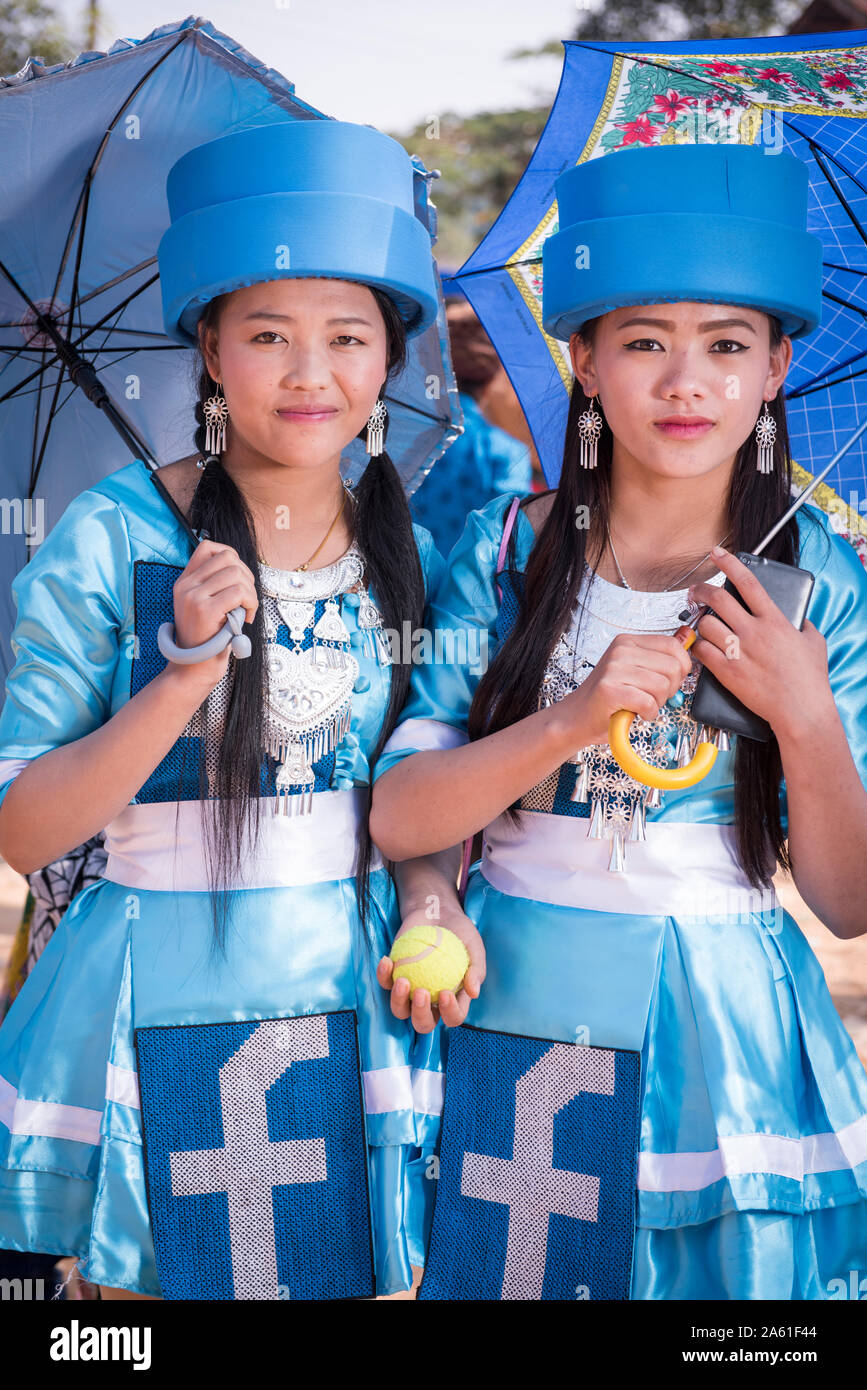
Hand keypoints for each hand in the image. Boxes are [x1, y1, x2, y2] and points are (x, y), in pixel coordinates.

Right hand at [171, 539, 258, 681]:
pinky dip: (250, 603)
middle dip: (247, 577)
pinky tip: (246, 618)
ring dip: (251, 593)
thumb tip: (240, 568)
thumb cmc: (207, 638)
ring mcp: (193, 596)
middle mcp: (186, 585)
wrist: (194, 667)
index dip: (231, 555)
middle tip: (246, 600)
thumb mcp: (203, 605)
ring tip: (246, 611)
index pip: (208, 547)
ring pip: (237, 574)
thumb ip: (214, 585)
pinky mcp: (205, 610)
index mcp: (185, 581)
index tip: (239, 577)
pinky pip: (239, 593)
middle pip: (228, 558)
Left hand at [376, 910, 485, 1032]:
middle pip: (423, 1023)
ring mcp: (410, 992)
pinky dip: (383, 974)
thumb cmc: (460, 934)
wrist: (439, 913)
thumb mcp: (475, 948)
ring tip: (402, 981)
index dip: (450, 1012)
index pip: (453, 1017)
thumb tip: (473, 993)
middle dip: (420, 1015)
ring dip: (398, 1000)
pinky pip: (385, 982)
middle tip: (421, 992)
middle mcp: (431, 1002)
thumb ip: (476, 970)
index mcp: (453, 1001)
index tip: (446, 992)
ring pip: (400, 1010)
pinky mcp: (393, 976)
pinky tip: (387, 961)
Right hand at [559, 630, 692, 746]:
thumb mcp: (634, 669)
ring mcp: (614, 669)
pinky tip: (636, 712)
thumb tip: (687, 638)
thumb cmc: (608, 697)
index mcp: (627, 641)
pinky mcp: (610, 690)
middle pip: (672, 667)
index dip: (680, 668)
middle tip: (651, 696)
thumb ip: (660, 656)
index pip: (673, 646)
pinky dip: (648, 713)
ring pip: (662, 686)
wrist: (577, 717)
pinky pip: (648, 702)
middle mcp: (620, 651)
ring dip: (657, 702)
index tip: (668, 680)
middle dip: (669, 689)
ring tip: (640, 703)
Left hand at [689, 547, 832, 738]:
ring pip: (706, 624)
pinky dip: (697, 647)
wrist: (801, 710)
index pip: (747, 582)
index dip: (729, 563)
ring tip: (702, 624)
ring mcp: (738, 652)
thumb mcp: (814, 642)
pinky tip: (700, 647)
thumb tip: (797, 618)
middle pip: (718, 599)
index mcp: (775, 620)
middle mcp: (754, 632)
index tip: (717, 554)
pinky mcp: (727, 672)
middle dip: (701, 590)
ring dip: (700, 621)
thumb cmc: (810, 679)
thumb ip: (802, 625)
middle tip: (696, 591)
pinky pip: (701, 651)